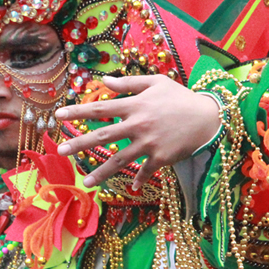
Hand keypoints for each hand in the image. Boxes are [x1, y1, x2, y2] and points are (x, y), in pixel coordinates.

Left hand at [55, 74, 220, 189]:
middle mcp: (137, 125)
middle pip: (102, 136)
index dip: (77, 111)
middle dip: (79, 143)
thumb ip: (128, 83)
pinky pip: (145, 171)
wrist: (209, 116)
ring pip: (119, 160)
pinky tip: (133, 187)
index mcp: (134, 106)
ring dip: (101, 172)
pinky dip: (139, 179)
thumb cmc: (180, 97)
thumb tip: (103, 82)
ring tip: (86, 182)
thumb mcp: (155, 83)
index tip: (58, 115)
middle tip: (61, 150)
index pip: (99, 108)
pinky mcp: (161, 158)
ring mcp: (148, 143)